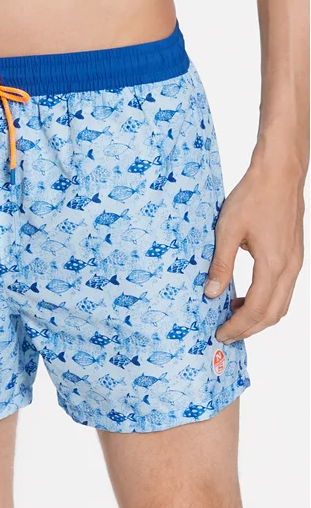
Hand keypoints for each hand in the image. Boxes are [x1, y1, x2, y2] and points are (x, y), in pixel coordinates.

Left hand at [204, 160, 304, 343]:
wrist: (280, 173)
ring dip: (259, 316)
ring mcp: (295, 262)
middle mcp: (290, 268)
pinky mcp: (294, 254)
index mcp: (273, 265)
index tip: (220, 334)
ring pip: (281, 303)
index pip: (257, 310)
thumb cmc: (253, 196)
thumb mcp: (227, 230)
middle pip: (273, 314)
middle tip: (225, 333)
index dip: (238, 326)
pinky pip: (283, 289)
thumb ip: (221, 264)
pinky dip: (266, 301)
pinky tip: (245, 295)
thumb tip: (210, 293)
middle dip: (249, 328)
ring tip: (232, 316)